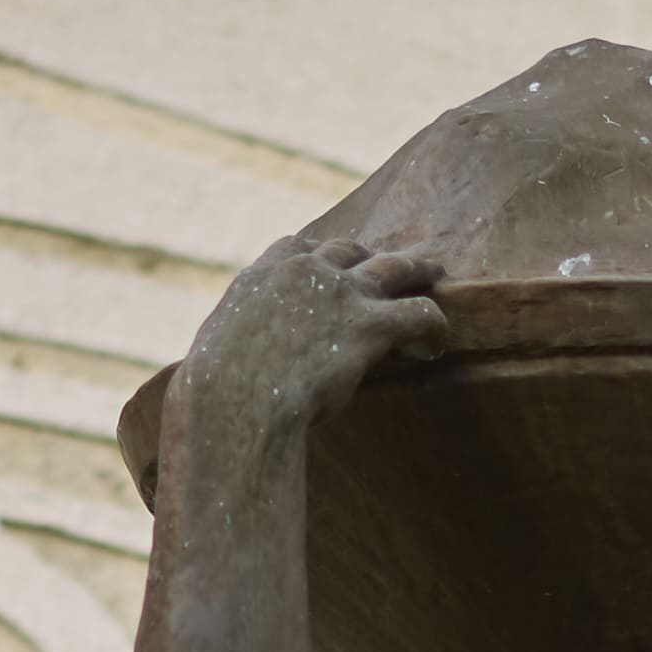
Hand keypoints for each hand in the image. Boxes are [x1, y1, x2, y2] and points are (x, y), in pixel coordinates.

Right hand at [174, 231, 448, 436]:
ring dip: (418, 270)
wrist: (235, 403)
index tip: (333, 262)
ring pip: (395, 268)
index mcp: (263, 276)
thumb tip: (221, 370)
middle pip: (350, 250)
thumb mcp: (215, 353)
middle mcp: (305, 272)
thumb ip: (235, 344)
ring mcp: (341, 293)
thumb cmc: (216, 395)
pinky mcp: (371, 324)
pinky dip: (434, 326)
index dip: (321, 254)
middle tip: (393, 265)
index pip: (298, 248)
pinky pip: (420, 313)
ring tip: (435, 277)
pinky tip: (434, 346)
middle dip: (371, 257)